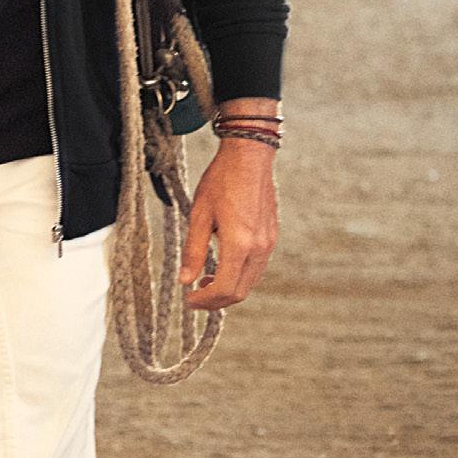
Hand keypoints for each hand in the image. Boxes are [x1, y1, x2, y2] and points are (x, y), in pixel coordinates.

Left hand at [178, 137, 278, 310]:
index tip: (187, 299)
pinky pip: (257, 267)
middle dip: (216, 300)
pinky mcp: (271, 236)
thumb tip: (185, 281)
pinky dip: (239, 275)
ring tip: (205, 280)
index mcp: (239, 244)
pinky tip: (222, 264)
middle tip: (194, 295)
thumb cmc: (221, 181)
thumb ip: (193, 250)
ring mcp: (269, 243)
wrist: (249, 156)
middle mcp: (259, 248)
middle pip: (240, 292)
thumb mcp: (199, 214)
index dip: (204, 301)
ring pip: (250, 282)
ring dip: (228, 288)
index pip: (225, 289)